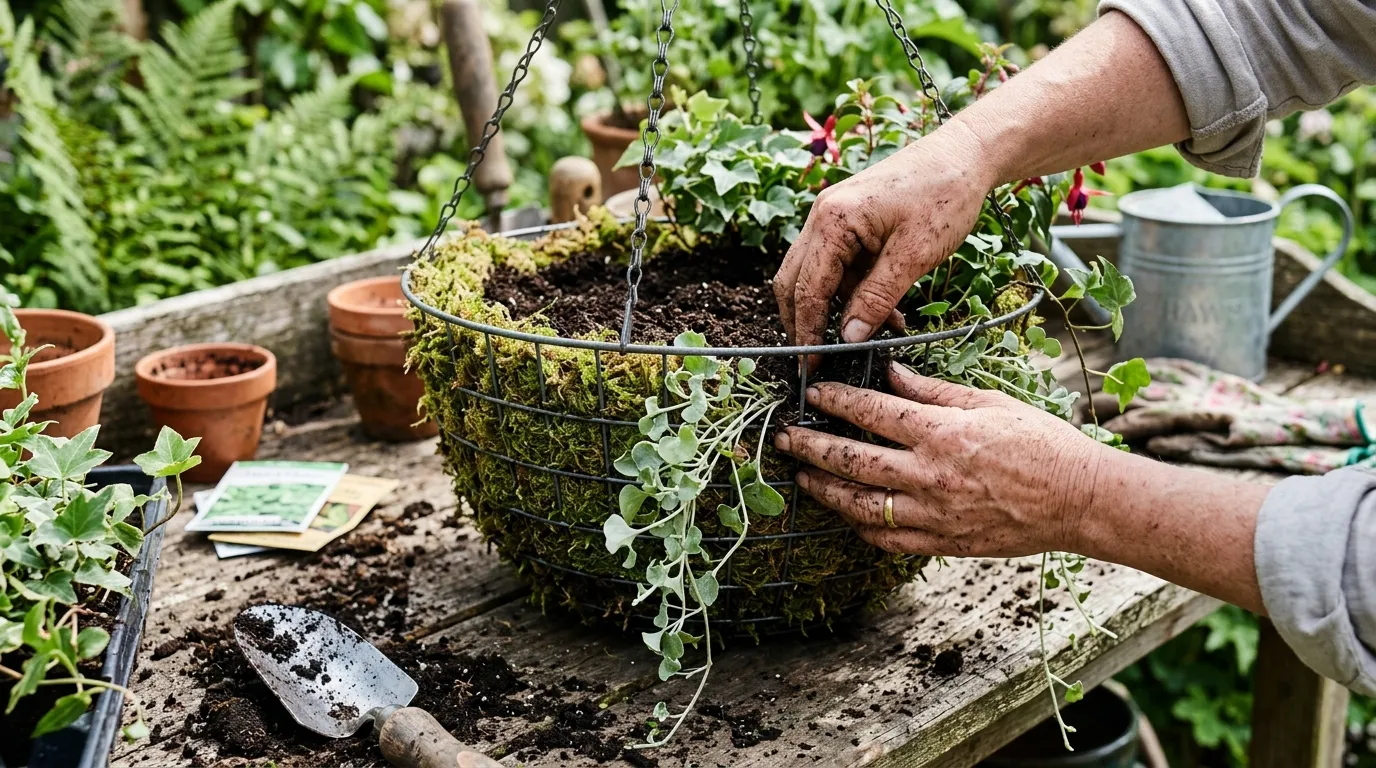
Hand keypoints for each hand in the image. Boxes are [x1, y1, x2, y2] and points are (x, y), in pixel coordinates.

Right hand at [773, 125, 994, 368]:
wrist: (967, 153)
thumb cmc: (945, 195)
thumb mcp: (914, 255)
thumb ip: (876, 297)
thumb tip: (848, 337)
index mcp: (833, 221)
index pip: (807, 288)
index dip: (806, 331)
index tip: (810, 367)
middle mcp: (823, 216)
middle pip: (794, 281)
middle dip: (803, 322)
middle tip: (818, 359)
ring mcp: (834, 217)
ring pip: (816, 275)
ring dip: (834, 308)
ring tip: (867, 336)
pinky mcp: (850, 221)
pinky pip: (840, 264)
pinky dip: (853, 291)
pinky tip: (884, 311)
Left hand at [773, 363, 1110, 557]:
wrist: (1078, 500)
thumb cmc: (1042, 444)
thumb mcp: (990, 402)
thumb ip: (935, 391)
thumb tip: (891, 375)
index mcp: (943, 433)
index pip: (871, 413)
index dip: (834, 401)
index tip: (811, 393)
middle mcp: (931, 475)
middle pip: (852, 461)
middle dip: (810, 446)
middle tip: (783, 436)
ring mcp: (935, 514)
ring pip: (860, 505)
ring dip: (823, 490)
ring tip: (801, 476)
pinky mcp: (943, 543)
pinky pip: (888, 540)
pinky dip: (860, 526)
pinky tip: (845, 512)